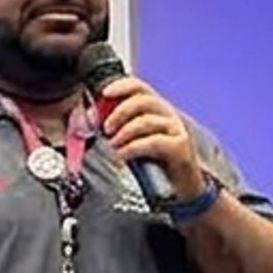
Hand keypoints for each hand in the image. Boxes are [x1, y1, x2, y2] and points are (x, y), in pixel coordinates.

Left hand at [94, 77, 205, 204]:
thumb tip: (93, 118)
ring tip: (113, 146)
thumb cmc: (153, 161)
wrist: (178, 186)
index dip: (122, 86)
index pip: (140, 87)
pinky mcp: (179, 147)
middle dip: (119, 112)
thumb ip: (116, 127)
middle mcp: (167, 114)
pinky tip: (122, 155)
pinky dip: (133, 148)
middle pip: (142, 100)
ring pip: (146, 121)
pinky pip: (153, 142)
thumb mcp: (132, 140)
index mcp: (155, 108)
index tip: (105, 93)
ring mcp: (175, 130)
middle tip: (106, 129)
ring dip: (124, 133)